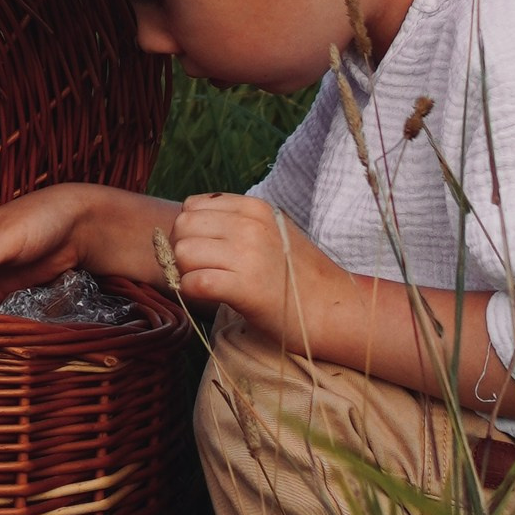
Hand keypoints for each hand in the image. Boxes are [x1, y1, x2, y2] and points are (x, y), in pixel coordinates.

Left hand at [168, 194, 333, 333]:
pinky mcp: (246, 287)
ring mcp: (248, 255)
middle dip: (181, 251)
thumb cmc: (298, 275)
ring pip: (183, 252)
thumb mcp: (271, 231)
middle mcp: (250, 225)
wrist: (333, 308)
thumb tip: (187, 226)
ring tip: (208, 284)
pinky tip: (210, 296)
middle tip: (198, 270)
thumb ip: (235, 222)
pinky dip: (192, 291)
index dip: (188, 230)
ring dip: (186, 272)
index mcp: (254, 208)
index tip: (201, 251)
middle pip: (182, 227)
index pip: (192, 206)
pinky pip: (194, 282)